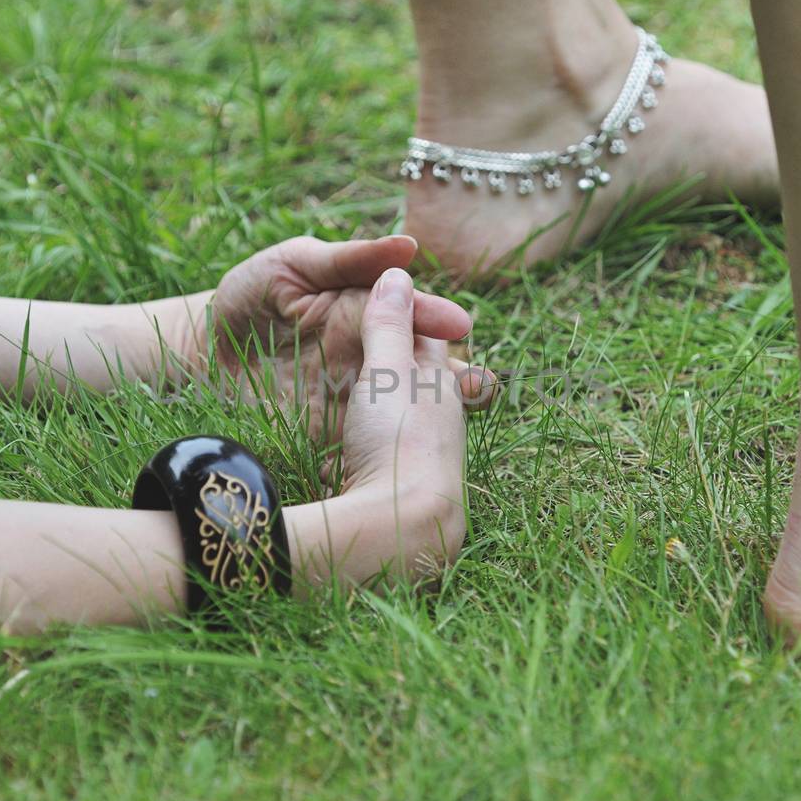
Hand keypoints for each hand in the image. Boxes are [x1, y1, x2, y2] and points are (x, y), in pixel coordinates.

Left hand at [201, 235, 484, 441]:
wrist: (197, 353)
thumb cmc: (246, 295)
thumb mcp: (294, 264)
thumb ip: (348, 258)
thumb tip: (409, 246)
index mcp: (362, 311)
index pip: (407, 312)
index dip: (433, 316)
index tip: (459, 323)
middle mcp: (365, 355)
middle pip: (418, 366)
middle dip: (453, 375)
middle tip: (482, 383)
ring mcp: (348, 396)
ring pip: (400, 408)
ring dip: (431, 416)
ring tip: (463, 418)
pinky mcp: (325, 432)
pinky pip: (361, 444)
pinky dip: (386, 452)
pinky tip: (405, 460)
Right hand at [332, 267, 471, 576]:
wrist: (406, 528)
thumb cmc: (398, 438)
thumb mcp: (387, 372)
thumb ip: (388, 324)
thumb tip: (399, 272)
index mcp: (439, 384)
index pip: (425, 338)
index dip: (406, 315)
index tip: (387, 297)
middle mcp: (441, 420)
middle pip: (421, 381)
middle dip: (402, 363)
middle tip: (372, 345)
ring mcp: (427, 459)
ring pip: (408, 421)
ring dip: (387, 407)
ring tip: (362, 396)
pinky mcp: (407, 492)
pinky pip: (390, 455)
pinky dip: (375, 444)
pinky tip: (359, 452)